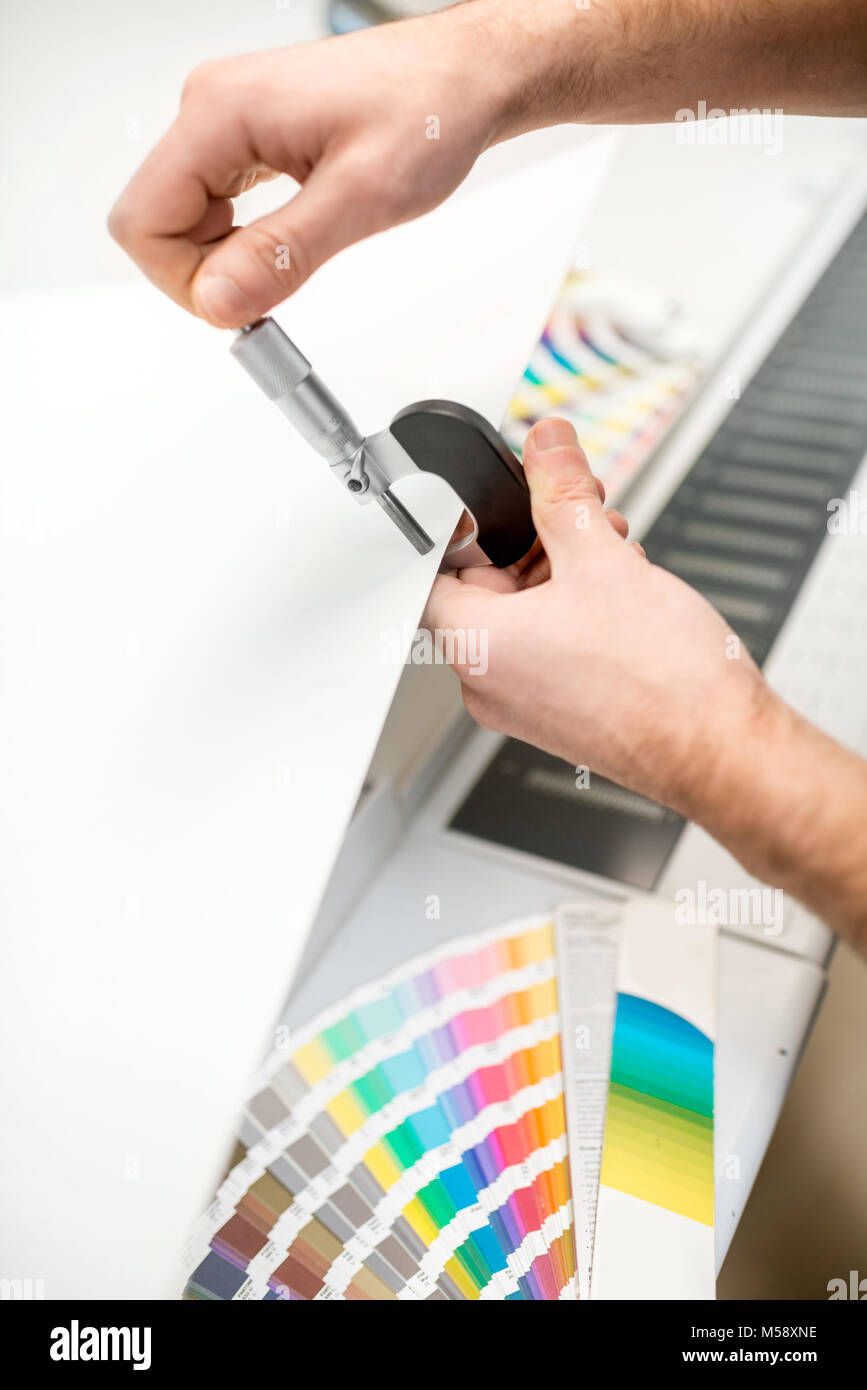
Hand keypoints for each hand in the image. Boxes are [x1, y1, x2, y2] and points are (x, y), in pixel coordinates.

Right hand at [108, 7, 505, 327]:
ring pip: (180, 220)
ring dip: (224, 261)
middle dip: (203, 275)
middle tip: (271, 293)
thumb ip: (282, 254)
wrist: (462, 77)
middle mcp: (210, 108)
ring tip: (292, 263)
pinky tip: (285, 245)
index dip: (185, 282)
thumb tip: (218, 300)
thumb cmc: (425, 111)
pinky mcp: (246, 136)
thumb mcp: (361, 196)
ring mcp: (224, 121)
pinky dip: (240, 242)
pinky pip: (210, 206)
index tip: (243, 303)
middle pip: (152, 223)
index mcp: (222, 112)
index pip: (143, 221)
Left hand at [426, 418, 771, 817]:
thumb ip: (564, 492)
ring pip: (526, 616)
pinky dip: (577, 611)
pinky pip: (550, 647)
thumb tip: (546, 446)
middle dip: (535, 541)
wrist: (720, 750)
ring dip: (564, 572)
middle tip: (579, 514)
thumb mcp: (603, 558)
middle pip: (486, 589)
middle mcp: (489, 684)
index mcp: (476, 647)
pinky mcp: (561, 713)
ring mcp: (525, 703)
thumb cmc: (661, 683)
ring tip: (613, 551)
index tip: (504, 504)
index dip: (470, 527)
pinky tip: (622, 592)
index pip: (435, 571)